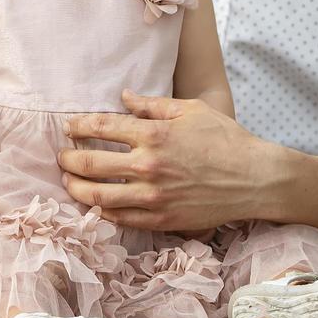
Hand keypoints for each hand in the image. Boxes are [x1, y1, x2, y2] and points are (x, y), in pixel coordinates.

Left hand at [57, 90, 283, 231]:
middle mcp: (148, 166)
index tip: (68, 127)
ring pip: (98, 196)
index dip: (78, 127)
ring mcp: (153, 196)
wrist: (256, 179)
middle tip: (61, 156)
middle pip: (91, 163)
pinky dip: (101, 212)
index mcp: (154, 135)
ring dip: (76, 188)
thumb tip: (124, 97)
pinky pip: (121, 220)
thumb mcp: (191, 110)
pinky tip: (93, 205)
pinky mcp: (162, 220)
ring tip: (68, 181)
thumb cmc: (226, 140)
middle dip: (69, 159)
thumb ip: (153, 105)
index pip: (100, 128)